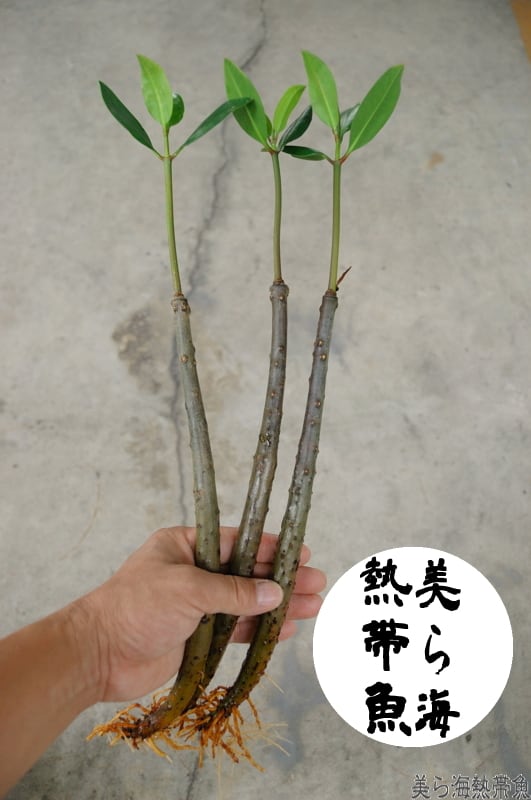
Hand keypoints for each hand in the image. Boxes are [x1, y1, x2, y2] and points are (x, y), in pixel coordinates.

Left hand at [81, 526, 325, 702]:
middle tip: (317, 581)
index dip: (270, 546)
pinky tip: (285, 630)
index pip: (237, 541)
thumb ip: (234, 592)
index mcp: (186, 546)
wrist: (99, 655)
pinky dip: (260, 630)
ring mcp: (196, 605)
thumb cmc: (135, 607)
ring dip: (278, 606)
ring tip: (313, 606)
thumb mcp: (188, 589)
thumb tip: (274, 594)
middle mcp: (194, 572)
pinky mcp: (197, 636)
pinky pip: (236, 630)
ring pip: (246, 603)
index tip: (300, 550)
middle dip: (282, 578)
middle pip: (247, 572)